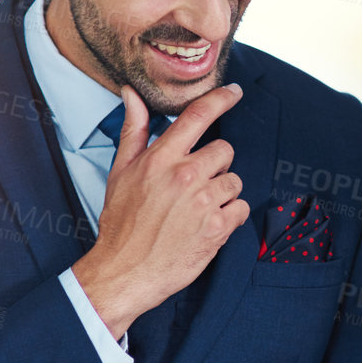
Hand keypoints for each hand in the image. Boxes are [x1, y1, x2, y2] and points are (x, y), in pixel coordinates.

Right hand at [70, 82, 249, 333]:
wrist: (125, 271)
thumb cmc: (122, 222)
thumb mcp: (120, 172)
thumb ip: (133, 130)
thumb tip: (131, 93)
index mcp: (161, 159)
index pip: (198, 115)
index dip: (221, 98)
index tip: (234, 92)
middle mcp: (185, 176)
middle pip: (225, 149)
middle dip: (215, 164)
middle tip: (196, 183)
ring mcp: (203, 202)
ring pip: (235, 180)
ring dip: (223, 192)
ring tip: (199, 208)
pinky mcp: (218, 228)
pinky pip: (241, 208)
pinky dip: (230, 216)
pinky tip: (208, 224)